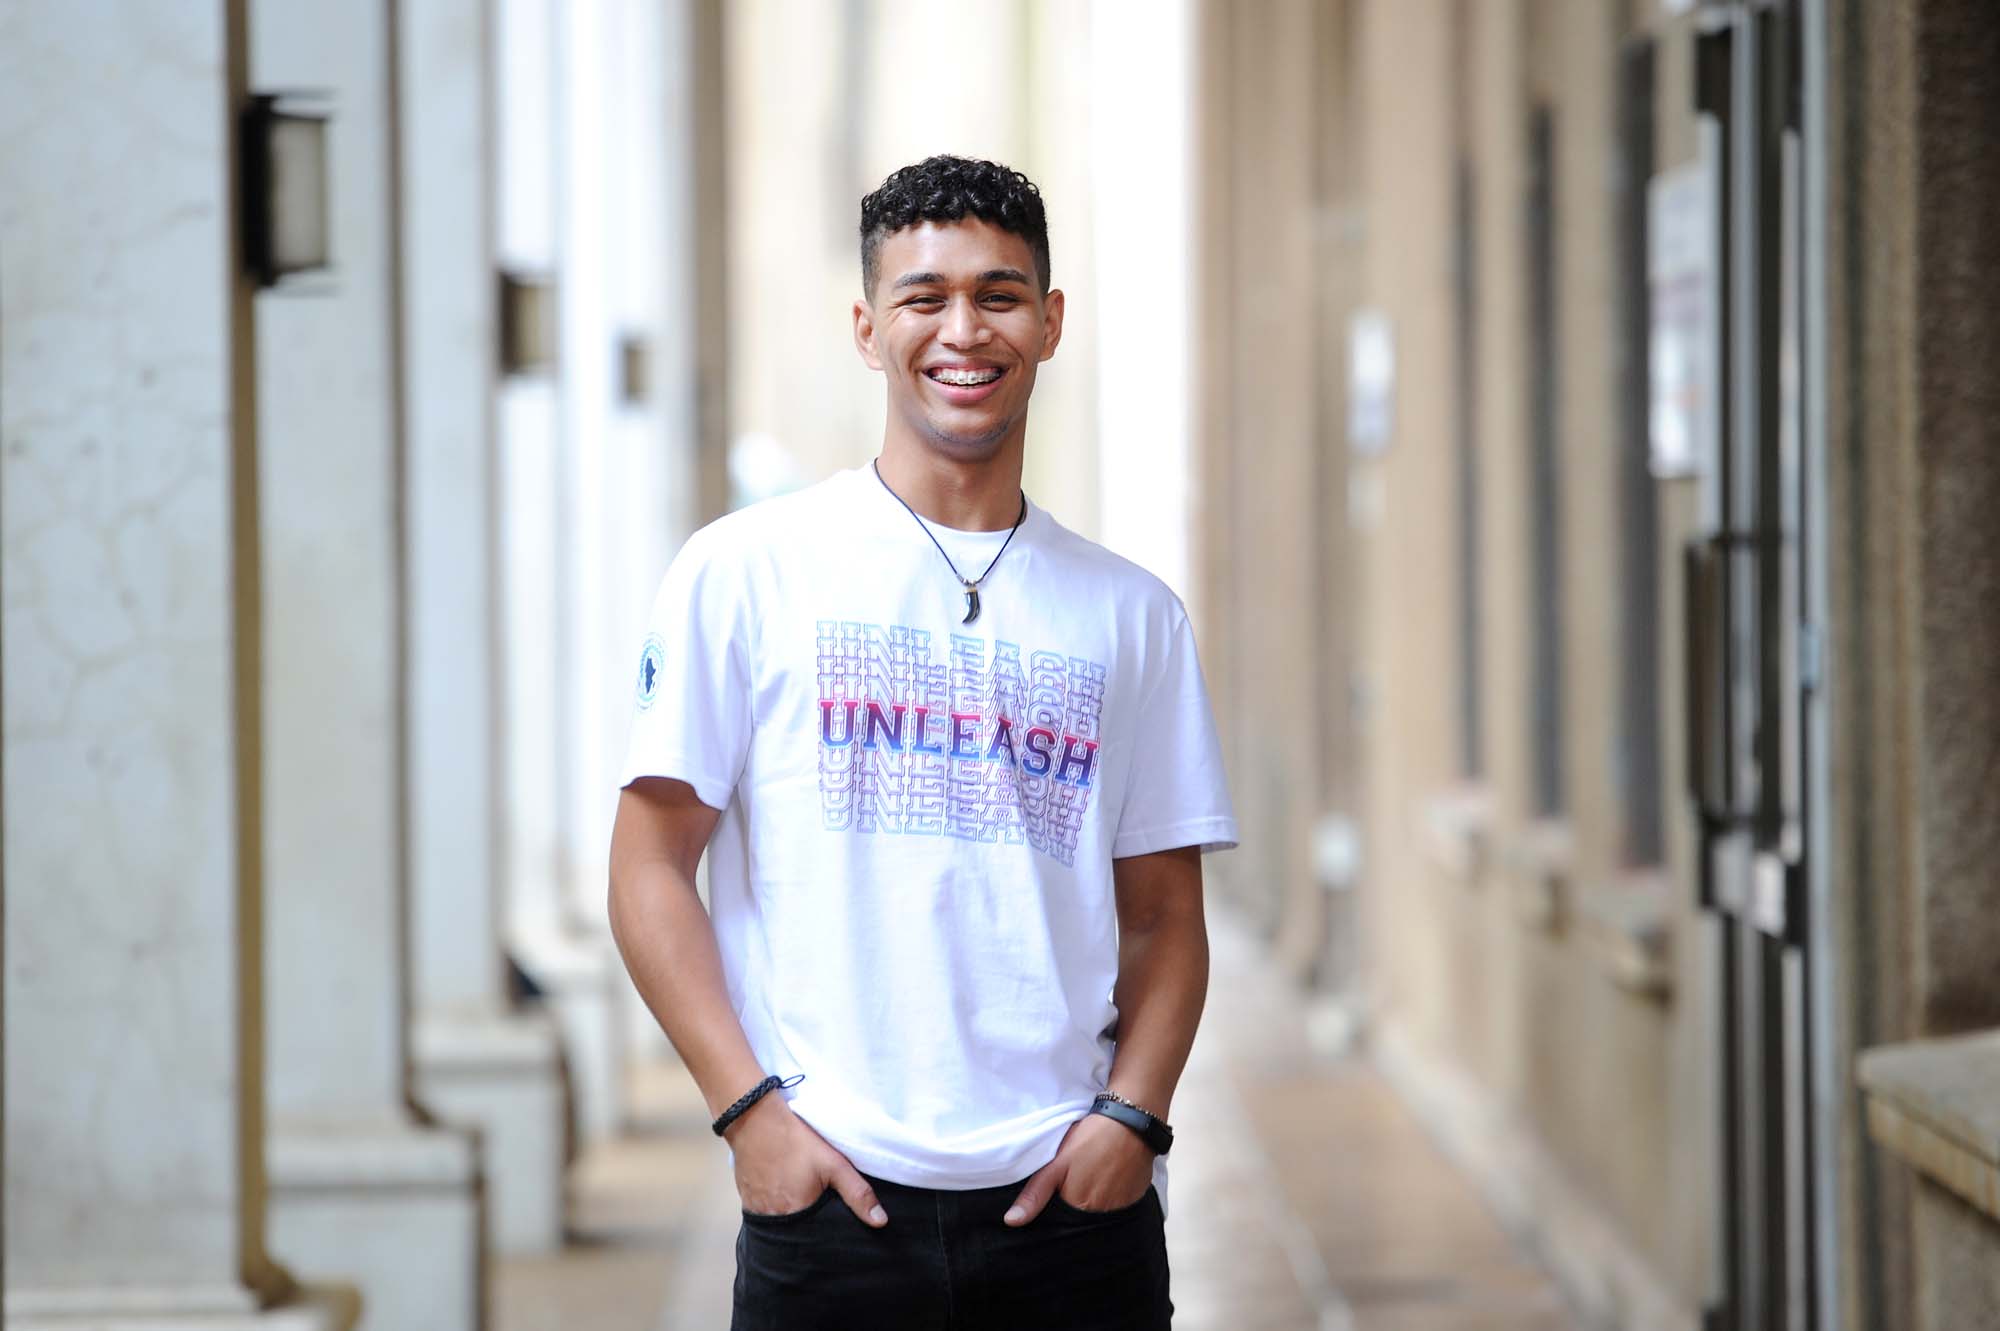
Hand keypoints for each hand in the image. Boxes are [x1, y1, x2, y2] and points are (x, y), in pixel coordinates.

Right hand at [729, 1094, 887, 1226]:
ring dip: (790, 1221)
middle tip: (818, 1216)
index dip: (825, 1239)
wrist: (754, 1118)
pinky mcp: (745, 1198)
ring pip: (778, 1225)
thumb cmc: (796, 1140)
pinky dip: (775, 1209)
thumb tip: (881, 1222)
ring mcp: (755, 1210)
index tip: (833, 1232)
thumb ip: (858, 1193)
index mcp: (795, 1215)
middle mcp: (772, 1219)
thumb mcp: (833, 1164)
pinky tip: (783, 1196)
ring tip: (801, 1207)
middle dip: (808, 1232)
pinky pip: (763, 1213)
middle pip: (795, 1236)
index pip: (814, 1242)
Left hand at [1003, 1111, 1154, 1224]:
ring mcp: (1121, 1209)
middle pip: (1081, 1219)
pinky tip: (1110, 1177)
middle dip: (1075, 1205)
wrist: (1131, 1122)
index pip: (1061, 1222)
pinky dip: (1112, 1196)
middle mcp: (1102, 1215)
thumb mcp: (1056, 1163)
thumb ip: (1035, 1194)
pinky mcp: (1135, 1200)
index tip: (1060, 1189)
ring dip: (1095, 1201)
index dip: (1057, 1207)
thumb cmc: (1090, 1139)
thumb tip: (1012, 1221)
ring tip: (1094, 1175)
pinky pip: (1118, 1206)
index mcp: (1078, 1207)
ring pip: (1100, 1213)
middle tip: (1078, 1177)